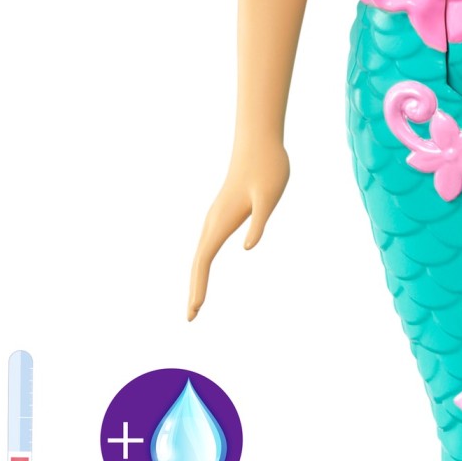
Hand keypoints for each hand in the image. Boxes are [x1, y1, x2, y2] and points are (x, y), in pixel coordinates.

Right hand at [187, 141, 290, 319]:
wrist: (259, 143)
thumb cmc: (268, 168)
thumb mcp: (270, 197)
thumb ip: (259, 221)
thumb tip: (248, 248)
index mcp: (222, 220)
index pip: (204, 260)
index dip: (199, 285)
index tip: (196, 308)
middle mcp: (214, 220)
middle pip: (198, 261)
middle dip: (194, 289)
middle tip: (191, 317)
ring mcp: (216, 217)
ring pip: (201, 253)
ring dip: (196, 278)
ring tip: (197, 302)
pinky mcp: (222, 213)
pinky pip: (208, 244)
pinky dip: (202, 263)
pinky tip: (203, 269)